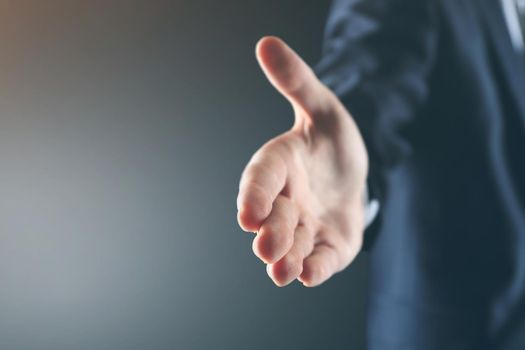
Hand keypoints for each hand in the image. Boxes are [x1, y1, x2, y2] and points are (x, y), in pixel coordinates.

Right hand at [237, 37, 368, 286]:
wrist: (351, 174)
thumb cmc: (330, 140)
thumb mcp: (322, 105)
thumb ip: (296, 80)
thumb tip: (267, 42)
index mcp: (280, 164)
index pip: (262, 178)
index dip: (255, 193)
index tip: (248, 213)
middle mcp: (286, 199)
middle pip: (275, 217)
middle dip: (272, 232)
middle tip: (265, 246)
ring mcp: (305, 226)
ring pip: (293, 244)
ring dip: (286, 258)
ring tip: (282, 271)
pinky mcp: (327, 247)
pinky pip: (319, 260)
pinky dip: (314, 269)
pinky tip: (309, 276)